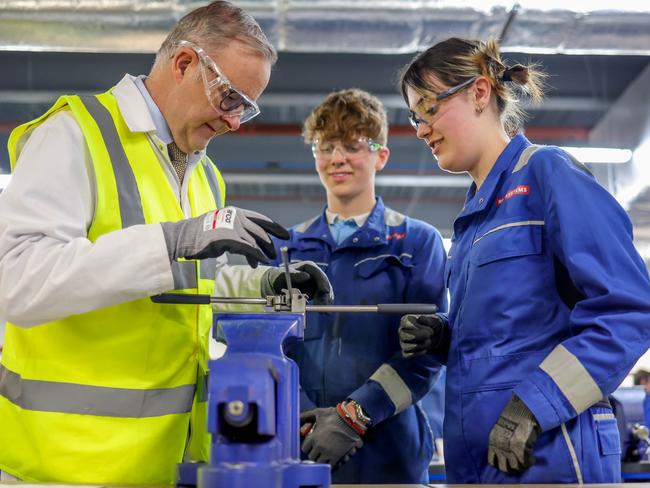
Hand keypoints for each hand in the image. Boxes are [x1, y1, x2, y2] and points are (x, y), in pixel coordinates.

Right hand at [160, 206, 288, 266]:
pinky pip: (249, 247)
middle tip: (274, 254)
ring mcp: (234, 225)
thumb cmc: (202, 236)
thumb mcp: (224, 233)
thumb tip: (253, 253)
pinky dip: (257, 255)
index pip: (261, 219)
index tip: (285, 235)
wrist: (184, 237)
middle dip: (270, 244)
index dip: (275, 227)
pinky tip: (260, 261)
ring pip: (257, 239)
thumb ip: (240, 239)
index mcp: (236, 212)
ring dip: (265, 251)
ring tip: (269, 259)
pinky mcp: (229, 237)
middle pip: (261, 231)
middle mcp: (237, 216)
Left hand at [261, 261, 332, 303]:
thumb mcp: (284, 275)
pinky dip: (322, 303)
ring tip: (324, 310)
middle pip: (324, 283)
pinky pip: (321, 297)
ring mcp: (316, 283)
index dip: (323, 282)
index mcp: (309, 267)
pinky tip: (322, 309)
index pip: (318, 273)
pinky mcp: (315, 291)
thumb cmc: (279, 277)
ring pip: (325, 291)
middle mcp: (314, 274)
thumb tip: (307, 276)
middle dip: (326, 294)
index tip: (325, 291)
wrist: (277, 284)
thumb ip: (295, 275)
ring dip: (325, 300)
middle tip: (325, 304)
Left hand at [300, 407, 362, 467]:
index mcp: (313, 437)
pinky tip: (330, 460)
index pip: (304, 448)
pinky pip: (330, 466)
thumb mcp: (318, 413)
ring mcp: (328, 453)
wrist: (350, 420)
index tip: (310, 445)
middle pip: (311, 456)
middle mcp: (319, 447)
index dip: (307, 446)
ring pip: (319, 463)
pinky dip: (329, 464)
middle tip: (317, 450)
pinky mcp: (337, 457)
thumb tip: (296, 417)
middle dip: (313, 453)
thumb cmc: (334, 415)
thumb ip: (305, 415)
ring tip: (323, 455)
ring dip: (320, 459)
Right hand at [398, 313, 448, 356]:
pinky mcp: (406, 352)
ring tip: (429, 342)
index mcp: (407, 320)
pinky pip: (408, 355)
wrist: (436, 336)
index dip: (412, 325)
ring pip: (406, 346)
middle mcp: (402, 331)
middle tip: (429, 334)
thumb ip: (426, 319)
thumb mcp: (432, 320)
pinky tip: (425, 349)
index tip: (422, 327)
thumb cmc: (432, 325)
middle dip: (417, 335)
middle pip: (403, 334)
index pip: (405, 322)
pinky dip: (418, 353)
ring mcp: (403, 342)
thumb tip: (420, 318)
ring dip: (419, 345)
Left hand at [487, 394, 540, 473]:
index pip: (492, 460)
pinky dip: (530, 462)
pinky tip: (533, 459)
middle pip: (504, 467)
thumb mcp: (500, 428)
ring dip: (521, 467)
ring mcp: (511, 448)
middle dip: (511, 469)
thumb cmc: (512, 417)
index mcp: (493, 441)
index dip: (500, 464)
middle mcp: (501, 446)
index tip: (506, 464)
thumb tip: (503, 450)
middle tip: (517, 466)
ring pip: (515, 467)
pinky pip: (526, 461)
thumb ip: (500, 439)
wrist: (522, 409)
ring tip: (525, 464)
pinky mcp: (523, 448)